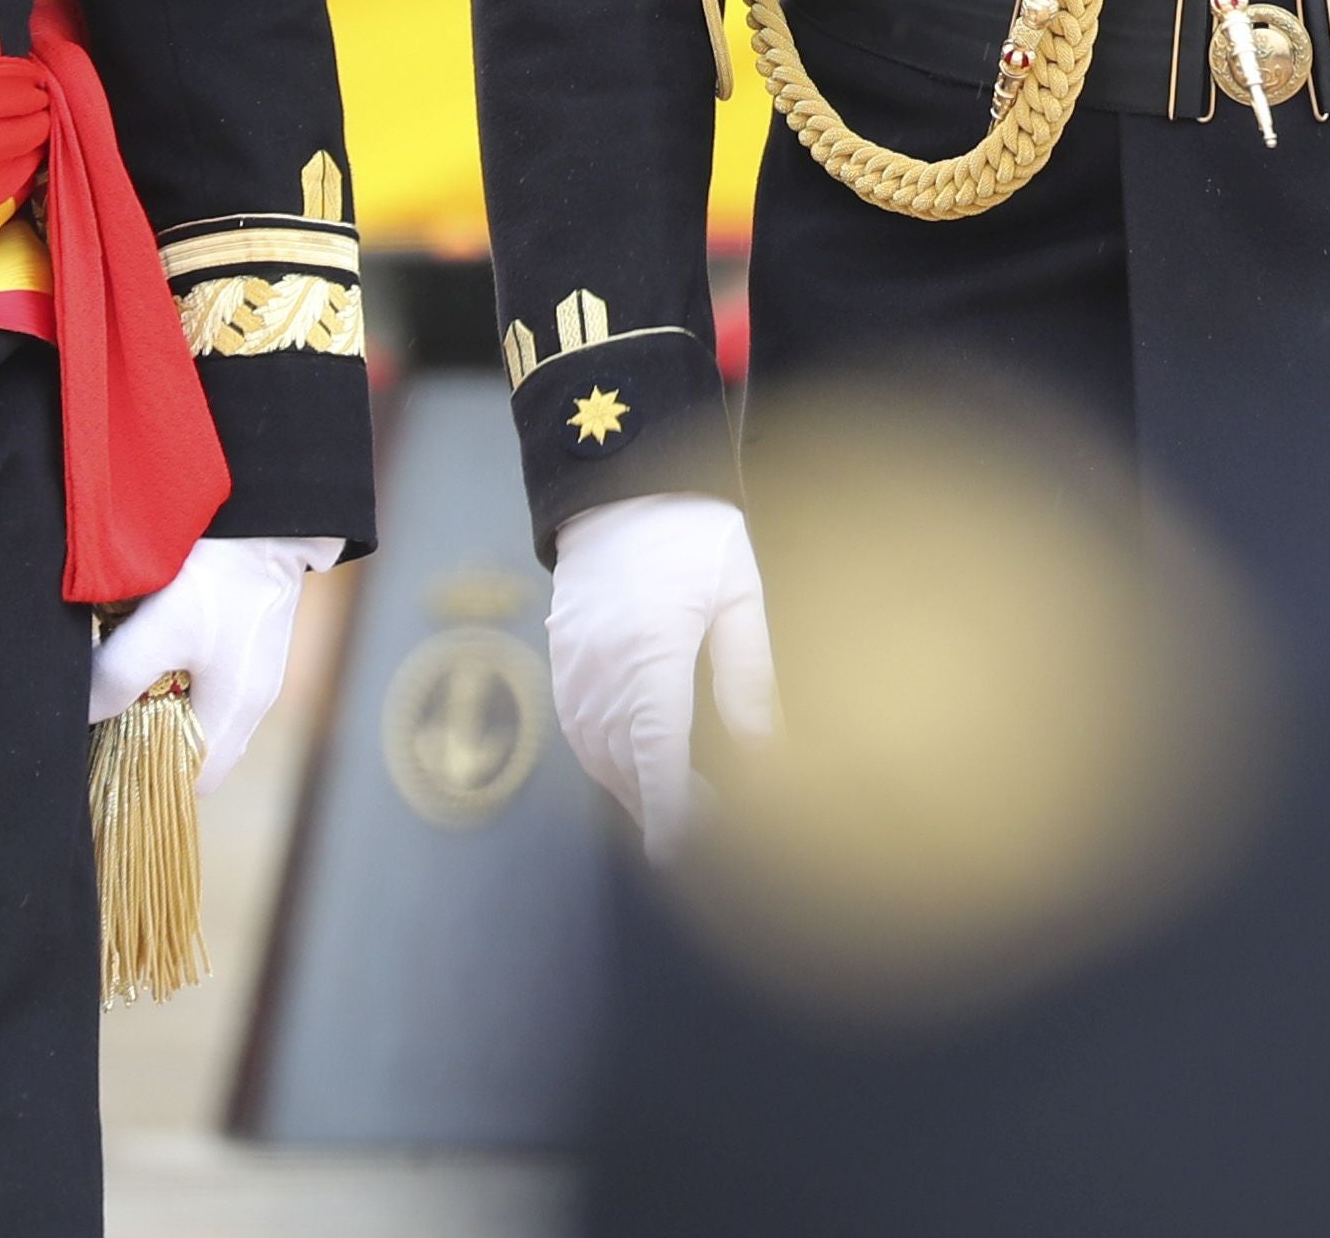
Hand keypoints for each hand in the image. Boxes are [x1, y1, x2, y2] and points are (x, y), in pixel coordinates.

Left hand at [89, 534, 336, 789]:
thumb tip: (86, 714)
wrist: (267, 515)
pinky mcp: (256, 645)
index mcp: (236, 711)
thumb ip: (118, 678)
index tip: (108, 760)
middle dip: (156, 748)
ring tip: (129, 690)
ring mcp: (260, 673)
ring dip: (169, 716)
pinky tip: (159, 658)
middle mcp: (255, 702)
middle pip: (201, 754)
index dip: (151, 781)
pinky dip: (185, 690)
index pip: (194, 783)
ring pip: (208, 720)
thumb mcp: (159, 627)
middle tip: (111, 725)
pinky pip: (216, 690)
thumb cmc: (217, 574)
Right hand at [545, 491, 775, 859]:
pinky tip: (639, 764)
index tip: (682, 849)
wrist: (617, 479)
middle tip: (714, 825)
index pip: (656, 753)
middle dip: (663, 805)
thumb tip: (766, 751)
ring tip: (682, 802)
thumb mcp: (737, 593)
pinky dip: (608, 757)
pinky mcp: (562, 656)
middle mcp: (601, 667)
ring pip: (598, 753)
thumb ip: (748, 675)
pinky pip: (580, 728)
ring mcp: (574, 664)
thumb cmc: (690, 530)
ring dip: (634, 786)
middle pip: (626, 764)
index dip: (669, 810)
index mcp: (650, 651)